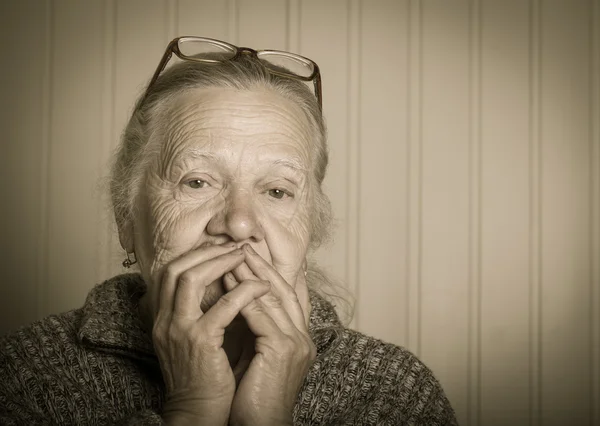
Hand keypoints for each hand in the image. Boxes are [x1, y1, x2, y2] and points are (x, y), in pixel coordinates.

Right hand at [150, 243, 269, 425]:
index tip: (219, 247)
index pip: (170, 273)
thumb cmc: (204, 377)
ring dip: (221, 262)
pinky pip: (223, 306)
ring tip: (245, 256)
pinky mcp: (200, 342)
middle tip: (233, 245)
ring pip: (191, 278)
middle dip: (206, 252)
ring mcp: (179, 330)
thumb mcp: (195, 339)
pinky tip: (261, 287)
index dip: (195, 255)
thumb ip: (201, 312)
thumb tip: (225, 282)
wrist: (198, 414)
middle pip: (176, 268)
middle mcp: (165, 321)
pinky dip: (244, 291)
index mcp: (163, 319)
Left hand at [225, 244, 315, 425]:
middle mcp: (303, 338)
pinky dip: (244, 296)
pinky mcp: (283, 350)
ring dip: (250, 275)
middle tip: (241, 247)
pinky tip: (229, 282)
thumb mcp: (256, 357)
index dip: (270, 273)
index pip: (287, 296)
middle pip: (283, 290)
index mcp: (299, 339)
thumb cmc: (252, 398)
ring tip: (231, 256)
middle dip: (261, 266)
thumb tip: (235, 301)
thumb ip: (253, 330)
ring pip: (272, 298)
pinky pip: (261, 315)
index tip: (252, 255)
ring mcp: (296, 343)